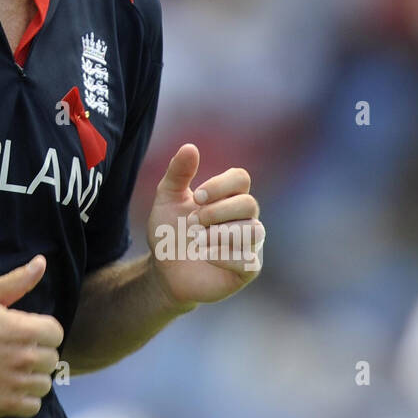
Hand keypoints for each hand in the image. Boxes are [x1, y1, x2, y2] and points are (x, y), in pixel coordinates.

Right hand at [0, 255, 64, 417]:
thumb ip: (17, 280)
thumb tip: (41, 262)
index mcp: (23, 329)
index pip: (56, 333)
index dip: (41, 331)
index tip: (25, 333)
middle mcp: (24, 358)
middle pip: (52, 359)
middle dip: (37, 353)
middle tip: (14, 351)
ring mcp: (15, 384)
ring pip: (44, 384)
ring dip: (31, 378)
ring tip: (10, 370)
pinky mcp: (5, 405)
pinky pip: (33, 406)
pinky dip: (24, 399)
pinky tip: (8, 387)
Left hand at [146, 144, 263, 308]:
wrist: (163, 270)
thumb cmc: (170, 231)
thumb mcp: (167, 198)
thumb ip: (177, 173)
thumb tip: (190, 147)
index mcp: (228, 197)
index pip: (241, 178)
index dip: (220, 185)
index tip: (197, 196)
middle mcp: (244, 217)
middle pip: (249, 203)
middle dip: (217, 212)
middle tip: (192, 223)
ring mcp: (249, 243)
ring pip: (254, 231)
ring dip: (221, 234)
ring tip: (197, 240)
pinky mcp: (247, 268)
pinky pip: (249, 260)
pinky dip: (223, 256)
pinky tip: (204, 256)